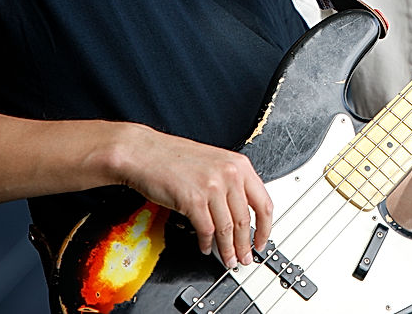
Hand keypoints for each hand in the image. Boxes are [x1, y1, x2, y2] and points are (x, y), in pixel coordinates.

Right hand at [121, 126, 272, 265]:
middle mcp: (229, 174)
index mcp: (239, 165)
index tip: (262, 240)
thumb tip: (242, 214)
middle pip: (245, 220)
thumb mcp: (214, 163)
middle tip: (245, 257)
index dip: (266, 228)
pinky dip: (207, 244)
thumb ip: (231, 185)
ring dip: (228, 250)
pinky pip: (206, 230)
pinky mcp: (193, 200)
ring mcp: (212, 187)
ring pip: (228, 228)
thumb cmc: (174, 157)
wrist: (145, 152)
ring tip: (228, 259)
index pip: (263, 202)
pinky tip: (206, 248)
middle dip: (246, 245)